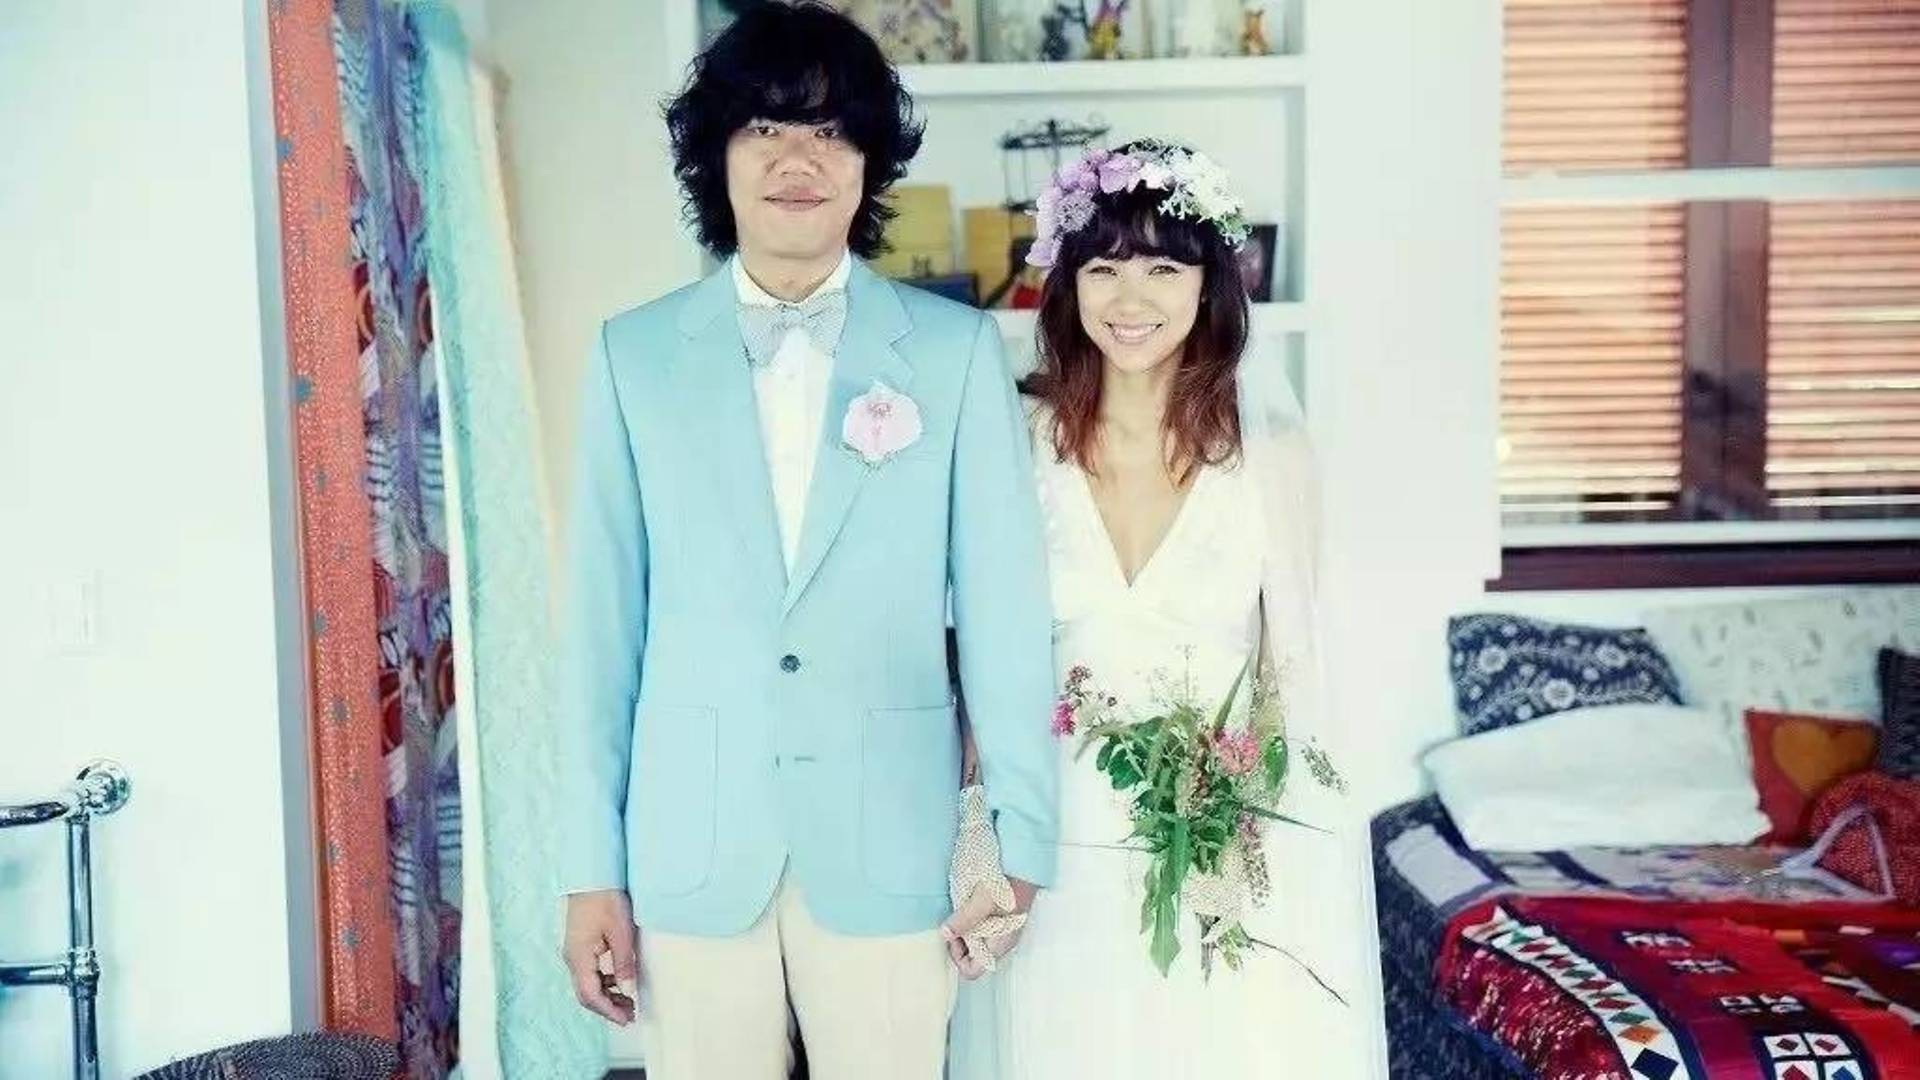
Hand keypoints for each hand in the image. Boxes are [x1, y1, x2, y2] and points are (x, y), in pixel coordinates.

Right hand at [562, 889, 639, 1024]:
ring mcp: (573, 951)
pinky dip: (603, 982)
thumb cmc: (605, 899)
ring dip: (606, 995)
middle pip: (586, 993)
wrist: (592, 875)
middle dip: (607, 1007)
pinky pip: (589, 971)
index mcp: (579, 957)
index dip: (608, 1010)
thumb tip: (627, 989)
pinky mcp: (579, 944)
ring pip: (587, 984)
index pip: (590, 995)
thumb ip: (623, 963)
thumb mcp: (621, 932)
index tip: (626, 1019)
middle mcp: (572, 957)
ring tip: (628, 999)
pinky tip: (618, 980)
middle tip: (630, 1013)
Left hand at [940, 877, 1037, 979]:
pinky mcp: (1001, 918)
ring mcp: (1002, 930)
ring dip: (965, 929)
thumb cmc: (1009, 884)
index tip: (953, 934)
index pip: (972, 970)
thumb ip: (963, 920)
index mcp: (998, 944)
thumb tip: (945, 933)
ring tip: (963, 909)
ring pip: (976, 942)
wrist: (1025, 866)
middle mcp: (1001, 942)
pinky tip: (970, 903)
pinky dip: (972, 920)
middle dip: (959, 942)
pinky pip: (982, 929)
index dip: (957, 956)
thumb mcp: (982, 902)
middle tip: (956, 919)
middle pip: (972, 957)